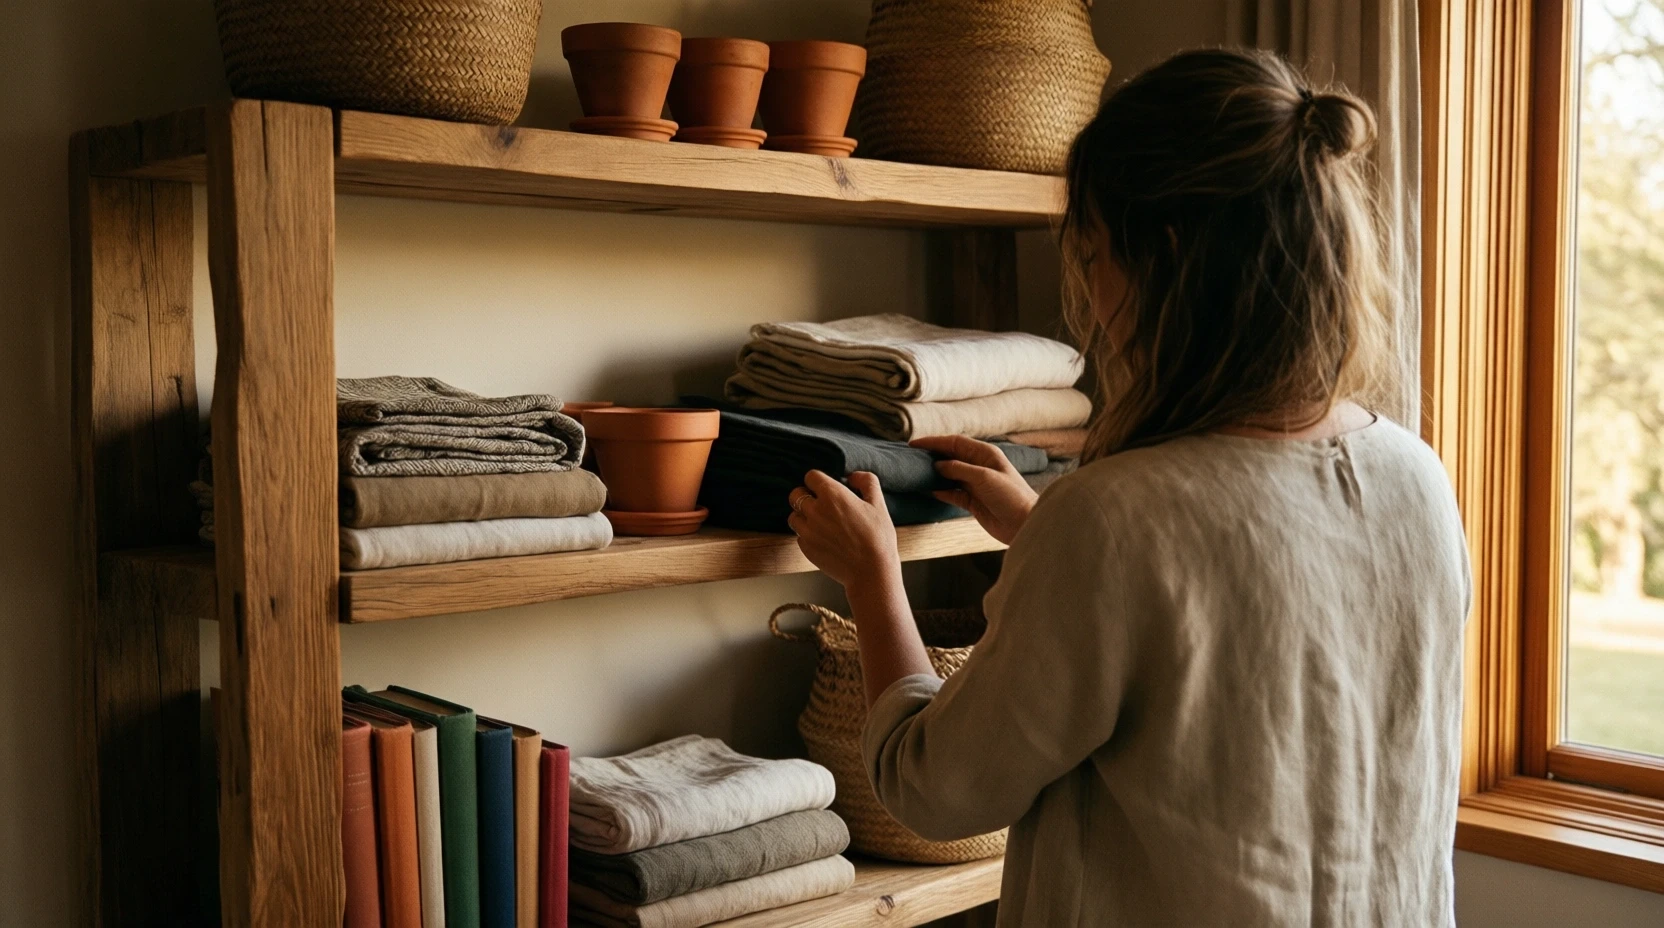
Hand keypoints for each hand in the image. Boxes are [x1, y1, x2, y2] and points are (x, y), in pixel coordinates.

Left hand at [787, 470, 901, 589]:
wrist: (871, 572)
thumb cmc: (878, 538)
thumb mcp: (879, 504)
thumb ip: (866, 482)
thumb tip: (853, 476)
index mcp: (832, 495)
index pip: (811, 476)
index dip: (818, 480)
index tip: (826, 487)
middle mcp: (815, 511)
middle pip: (796, 494)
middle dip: (806, 496)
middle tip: (821, 504)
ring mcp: (808, 531)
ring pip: (794, 515)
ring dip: (804, 516)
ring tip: (821, 523)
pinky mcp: (806, 548)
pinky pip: (799, 535)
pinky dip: (807, 534)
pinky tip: (824, 539)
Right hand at [909, 435, 1037, 544]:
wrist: (1024, 523)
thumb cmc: (1010, 496)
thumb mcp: (984, 477)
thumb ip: (959, 469)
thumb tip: (938, 465)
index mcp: (985, 454)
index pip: (955, 442)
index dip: (935, 442)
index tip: (914, 444)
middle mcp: (979, 467)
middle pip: (950, 457)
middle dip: (932, 456)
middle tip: (911, 458)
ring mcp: (975, 484)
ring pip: (949, 475)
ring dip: (934, 474)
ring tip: (915, 473)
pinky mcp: (972, 501)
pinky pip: (952, 493)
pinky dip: (940, 492)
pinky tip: (927, 491)